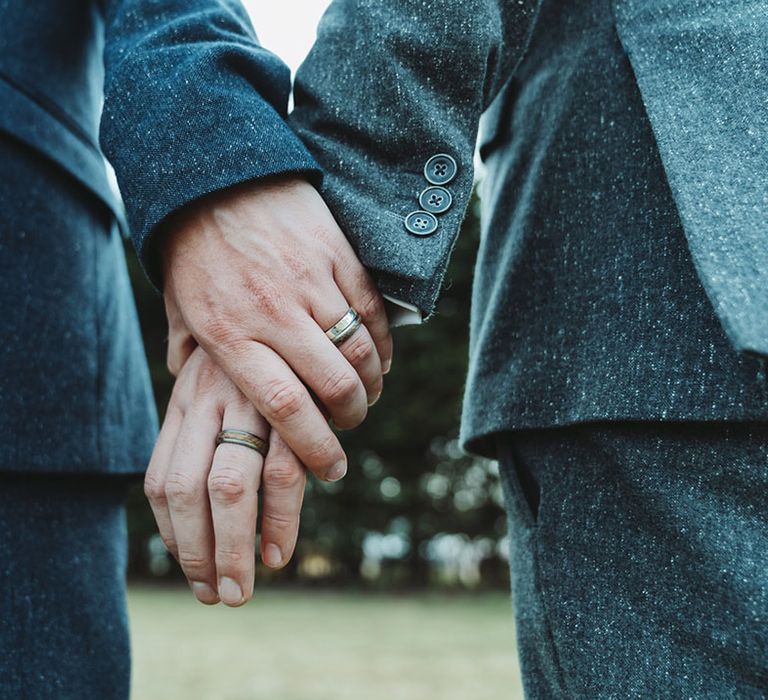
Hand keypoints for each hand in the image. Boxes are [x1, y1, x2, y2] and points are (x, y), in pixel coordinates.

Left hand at [144, 347, 305, 606]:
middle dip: (201, 553)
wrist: (264, 266)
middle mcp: (207, 401)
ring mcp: (248, 399)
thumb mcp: (214, 366)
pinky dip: (282, 514)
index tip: (194, 572)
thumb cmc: (248, 331)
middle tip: (219, 596)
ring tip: (247, 586)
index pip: (163, 482)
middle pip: (191, 491)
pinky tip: (282, 546)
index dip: (176, 536)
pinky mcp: (293, 397)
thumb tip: (190, 468)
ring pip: (231, 486)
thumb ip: (201, 410)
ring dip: (237, 545)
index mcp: (185, 400)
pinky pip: (285, 465)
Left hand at [161, 176, 392, 482]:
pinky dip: (383, 341)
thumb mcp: (180, 307)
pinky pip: (372, 307)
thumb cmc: (196, 250)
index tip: (333, 468)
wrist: (217, 174)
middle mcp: (271, 310)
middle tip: (353, 424)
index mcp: (229, 333)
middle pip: (331, 382)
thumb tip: (191, 391)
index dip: (315, 444)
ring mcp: (308, 279)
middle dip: (353, 415)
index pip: (283, 405)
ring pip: (358, 347)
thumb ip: (189, 354)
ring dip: (372, 381)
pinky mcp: (335, 253)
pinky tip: (380, 356)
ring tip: (368, 392)